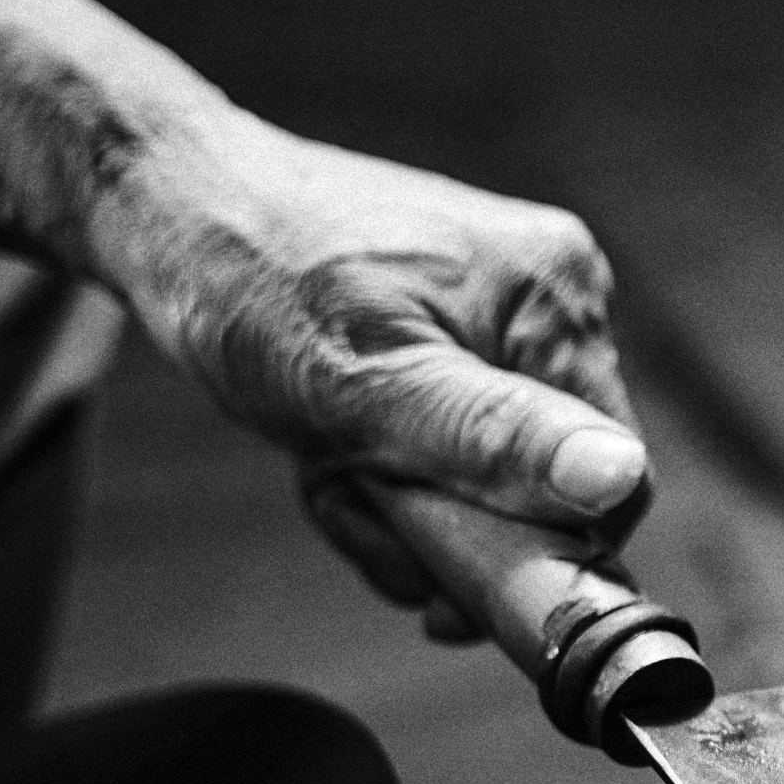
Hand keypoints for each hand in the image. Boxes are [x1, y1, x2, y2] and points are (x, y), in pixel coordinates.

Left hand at [0, 0, 649, 640]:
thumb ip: (495, 439)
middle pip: (546, 487)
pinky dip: (389, 469)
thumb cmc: (246, 280)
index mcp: (556, 294)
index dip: (537, 549)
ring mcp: (505, 311)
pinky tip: (331, 448)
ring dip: (401, 503)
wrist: (168, 206)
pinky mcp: (459, 329)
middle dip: (443, 521)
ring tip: (326, 463)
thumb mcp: (365, 387)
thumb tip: (615, 478)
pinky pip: (453, 443)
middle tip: (349, 491)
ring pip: (491, 479)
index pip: (612, 479)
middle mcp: (553, 294)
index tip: (441, 577)